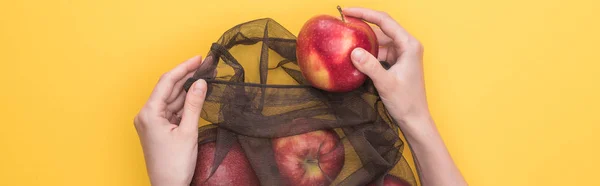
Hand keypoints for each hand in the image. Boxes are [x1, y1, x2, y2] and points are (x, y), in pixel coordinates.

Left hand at [134, 56, 207, 185]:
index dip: (183, 68)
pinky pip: (172, 110)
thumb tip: (200, 83)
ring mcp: (152, 122)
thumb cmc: (174, 165)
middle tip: (206, 66)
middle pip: (168, 89)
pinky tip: (197, 96)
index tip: (198, 58)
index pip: (166, 82)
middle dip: (187, 77)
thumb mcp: (188, 132)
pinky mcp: (158, 129)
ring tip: (205, 78)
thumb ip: (194, 105)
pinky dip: (185, 103)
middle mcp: (146, 115)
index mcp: (149, 113)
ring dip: (187, 90)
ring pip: (172, 99)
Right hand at [343, 8, 428, 129]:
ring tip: (346, 38)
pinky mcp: (397, 63)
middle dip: (363, 24)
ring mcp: (402, 54)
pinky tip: (355, 56)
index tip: (347, 11)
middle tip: (343, 22)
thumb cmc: (405, 102)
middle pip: (382, 28)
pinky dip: (367, 52)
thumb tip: (354, 51)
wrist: (415, 119)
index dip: (365, 13)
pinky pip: (379, 52)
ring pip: (380, 40)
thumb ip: (370, 66)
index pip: (385, 21)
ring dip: (364, 40)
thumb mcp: (386, 83)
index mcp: (409, 45)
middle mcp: (407, 46)